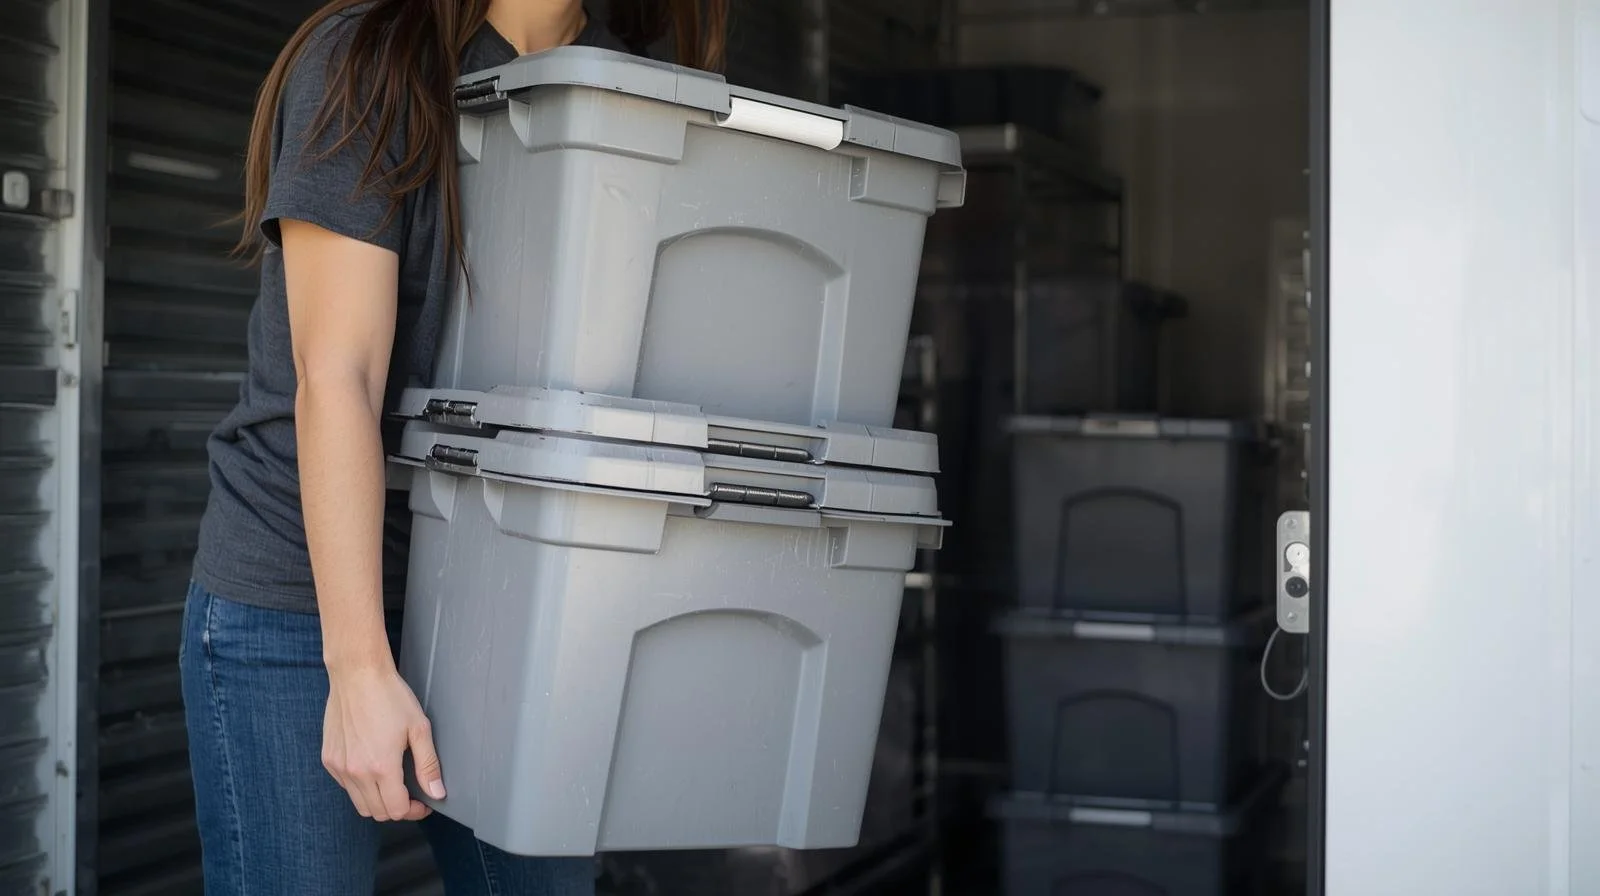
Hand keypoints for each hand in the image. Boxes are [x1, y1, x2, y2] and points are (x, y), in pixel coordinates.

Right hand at [322, 663, 444, 821]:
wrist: (357, 674)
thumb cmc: (390, 696)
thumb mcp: (418, 728)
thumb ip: (428, 765)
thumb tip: (437, 792)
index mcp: (381, 766)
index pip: (397, 810)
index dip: (414, 811)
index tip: (423, 802)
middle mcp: (356, 771)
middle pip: (377, 812)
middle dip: (397, 809)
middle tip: (411, 795)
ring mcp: (339, 766)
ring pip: (359, 804)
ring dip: (378, 801)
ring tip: (393, 783)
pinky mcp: (329, 759)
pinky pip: (345, 786)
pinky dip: (360, 787)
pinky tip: (373, 768)